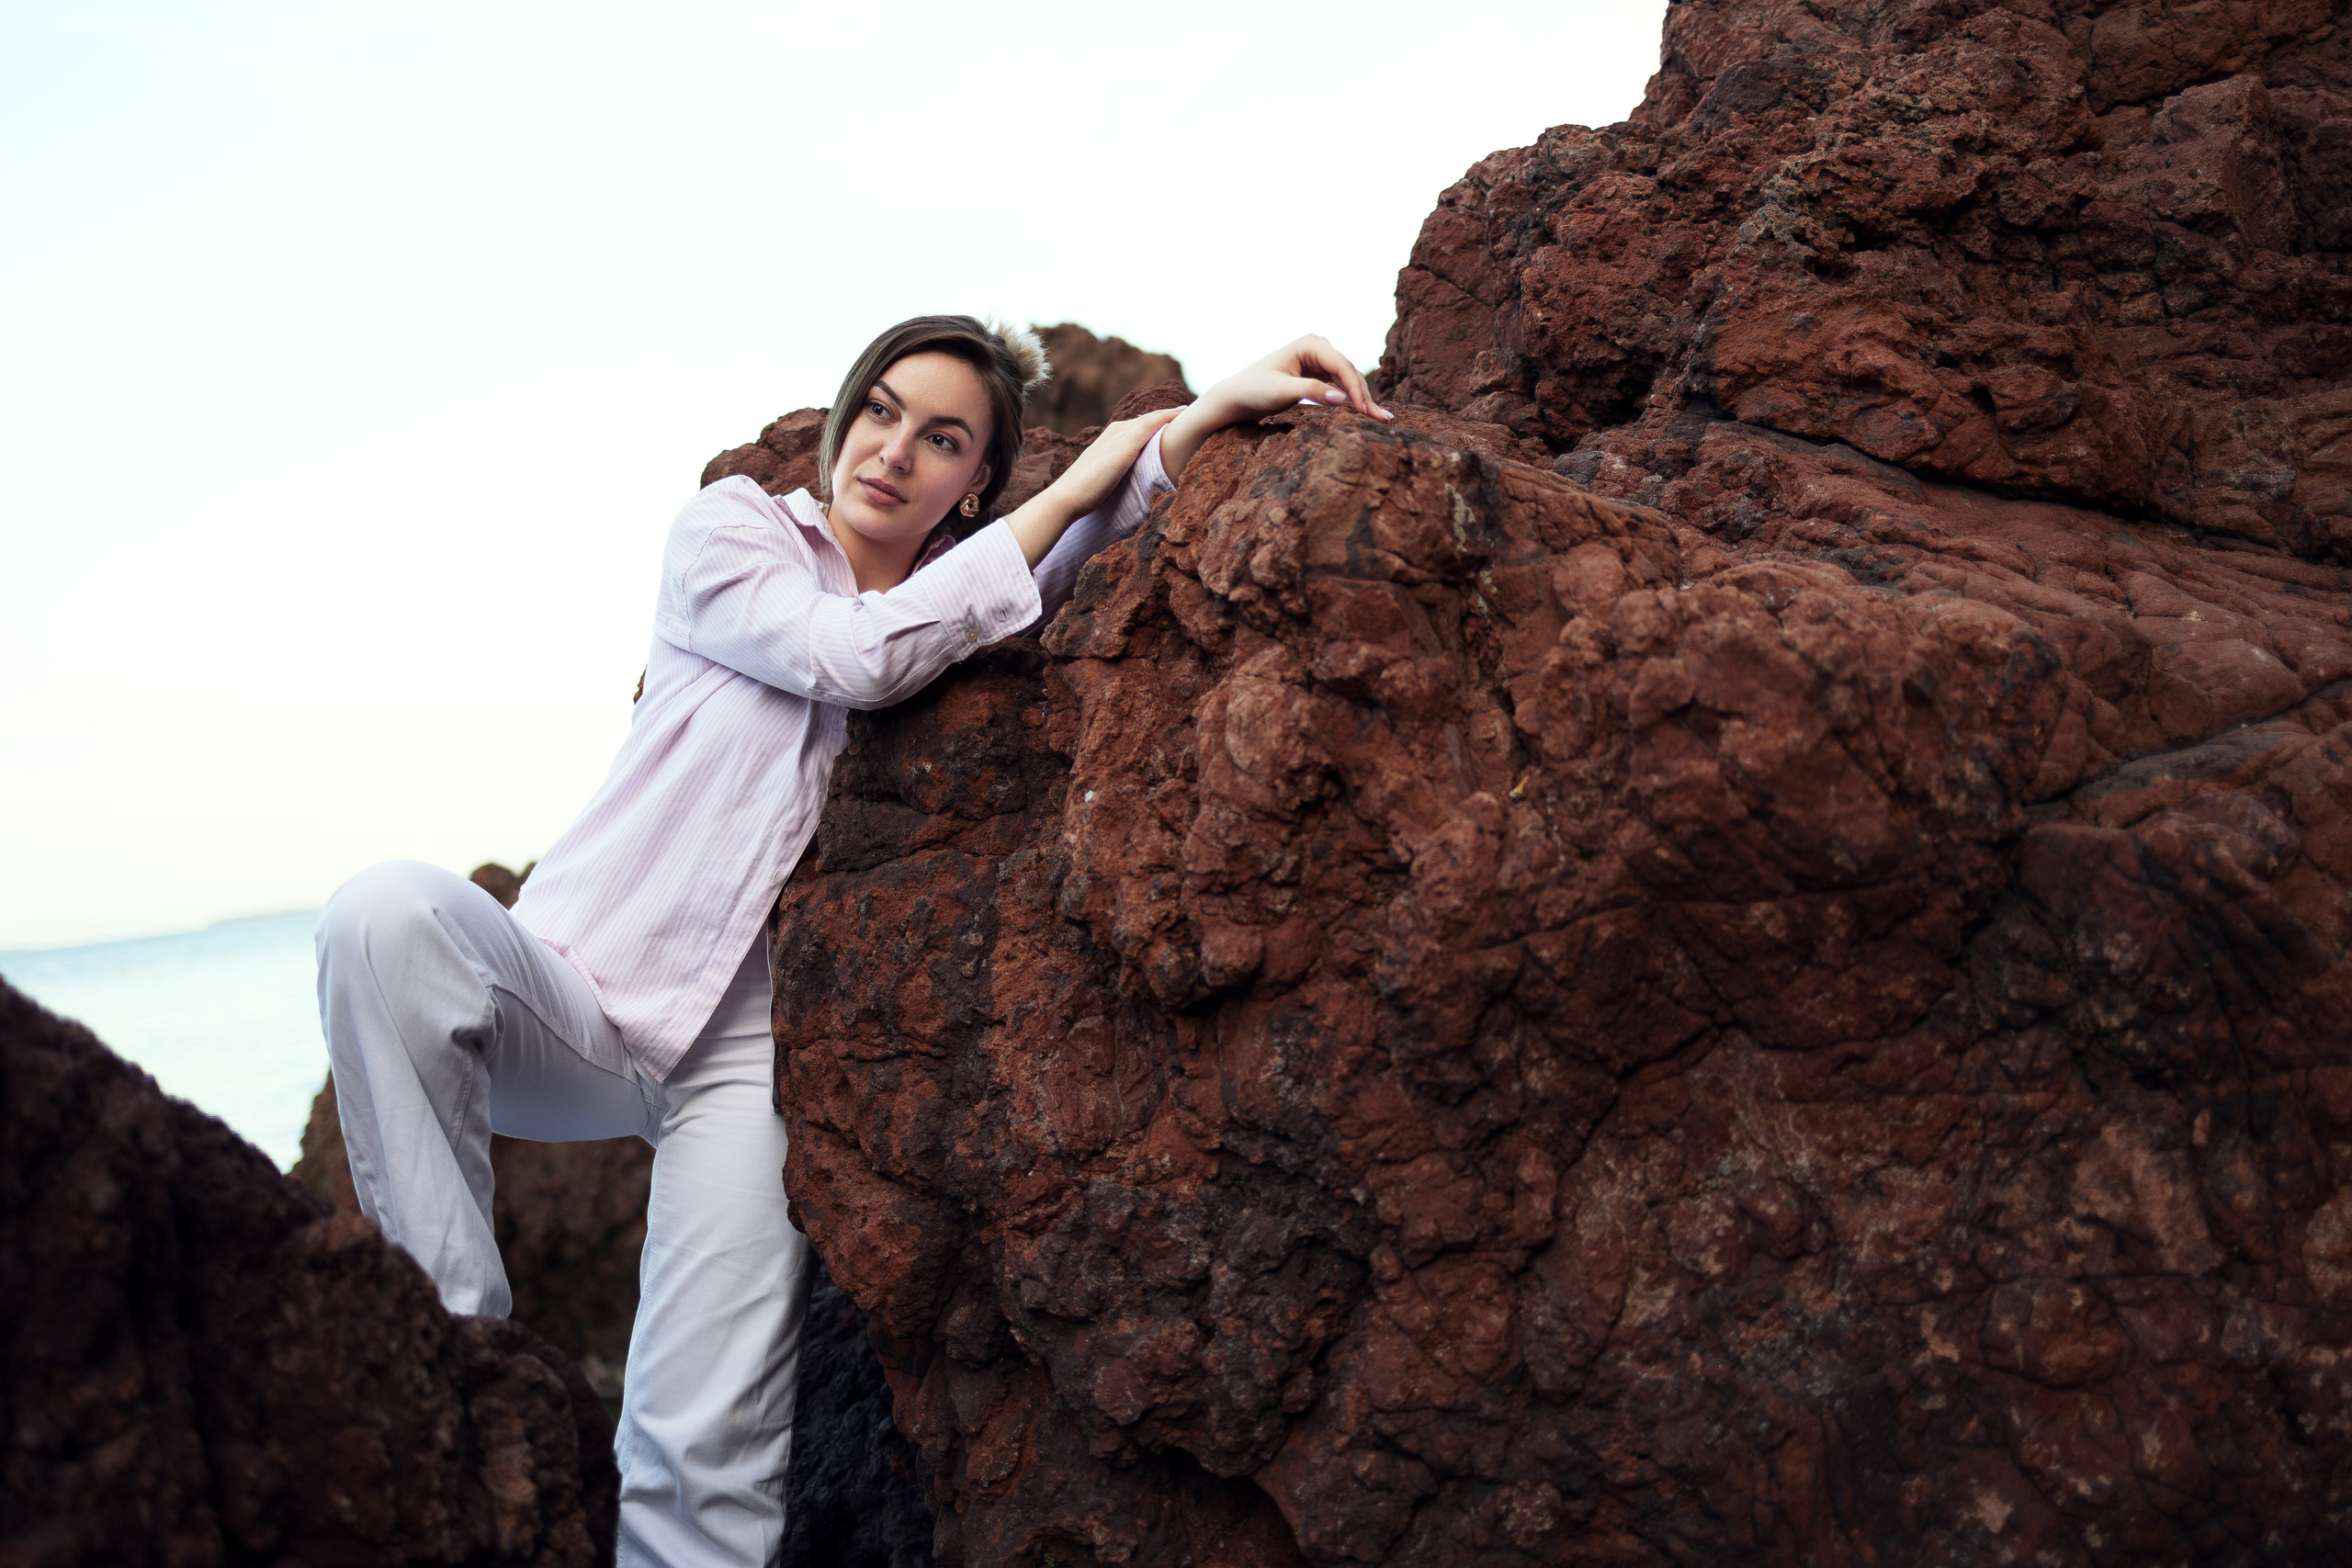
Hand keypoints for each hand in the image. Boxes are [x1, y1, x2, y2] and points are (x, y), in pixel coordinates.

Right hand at [1003, 406, 1184, 567]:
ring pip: (1149, 419)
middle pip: (1143, 420)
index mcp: (1107, 440)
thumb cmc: (1082, 496)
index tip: (1167, 423)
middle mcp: (1113, 433)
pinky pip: (1150, 425)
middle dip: (1162, 416)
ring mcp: (1118, 438)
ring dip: (1168, 413)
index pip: (1134, 427)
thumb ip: (1113, 476)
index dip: (1151, 423)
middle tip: (1182, 412)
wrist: (1068, 497)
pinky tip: (1180, 415)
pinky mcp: (1125, 447)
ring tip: (1185, 411)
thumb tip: (1122, 489)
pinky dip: (1165, 417)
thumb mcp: (1102, 480)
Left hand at [1160, 335, 1391, 478]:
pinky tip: (1366, 415)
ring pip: (1349, 381)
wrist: (1236, 396)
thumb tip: (1342, 397)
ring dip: (1363, 401)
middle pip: (1350, 373)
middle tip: (1384, 421)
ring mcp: (1320, 360)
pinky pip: (1341, 388)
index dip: (1356, 389)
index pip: (1342, 366)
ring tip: (1383, 420)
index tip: (1364, 411)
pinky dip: (1352, 402)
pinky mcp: (1318, 374)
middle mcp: (1318, 347)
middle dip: (1365, 397)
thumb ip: (1311, 392)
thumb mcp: (1281, 393)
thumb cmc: (1253, 391)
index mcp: (1310, 344)